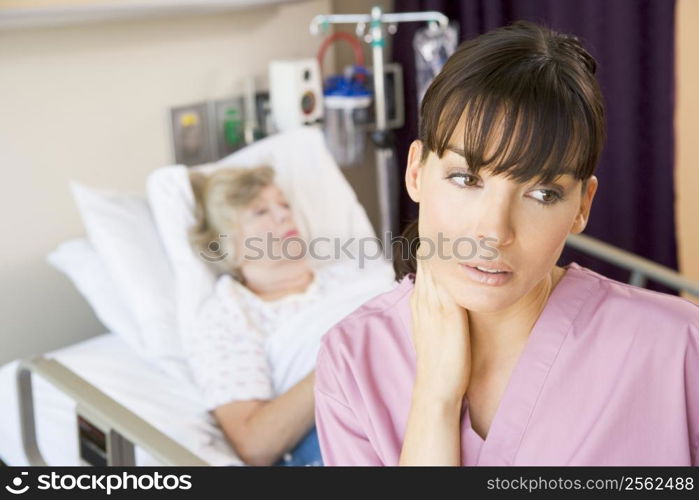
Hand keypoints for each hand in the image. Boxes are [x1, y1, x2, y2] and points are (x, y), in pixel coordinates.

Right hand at [409, 243, 470, 403]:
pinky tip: (469, 251)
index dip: (435, 246)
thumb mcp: (432, 330)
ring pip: (436, 264)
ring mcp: (432, 304)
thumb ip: (437, 311)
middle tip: (453, 222)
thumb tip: (451, 299)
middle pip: (428, 258)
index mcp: (419, 301)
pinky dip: (455, 264)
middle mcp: (423, 298)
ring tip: (463, 228)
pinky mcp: (446, 312)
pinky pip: (448, 279)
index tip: (448, 233)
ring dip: (448, 246)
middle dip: (441, 239)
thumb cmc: (440, 361)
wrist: (437, 386)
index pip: (424, 264)